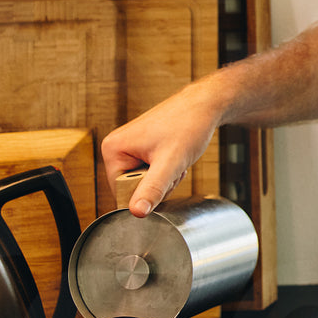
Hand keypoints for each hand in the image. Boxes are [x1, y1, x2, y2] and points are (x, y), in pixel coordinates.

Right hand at [101, 81, 222, 216]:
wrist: (205, 105)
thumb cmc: (189, 125)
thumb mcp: (171, 162)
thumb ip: (152, 189)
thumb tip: (135, 212)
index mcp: (112, 149)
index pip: (120, 194)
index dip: (147, 192)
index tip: (164, 173)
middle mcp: (115, 148)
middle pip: (132, 189)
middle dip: (157, 184)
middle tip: (172, 165)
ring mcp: (128, 148)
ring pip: (144, 183)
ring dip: (164, 178)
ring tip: (175, 158)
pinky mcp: (140, 148)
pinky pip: (150, 174)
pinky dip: (166, 170)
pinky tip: (174, 156)